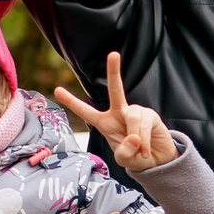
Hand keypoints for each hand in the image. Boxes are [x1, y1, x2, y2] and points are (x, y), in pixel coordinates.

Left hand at [54, 52, 179, 171]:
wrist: (156, 160)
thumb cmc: (134, 156)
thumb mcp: (123, 159)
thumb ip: (124, 151)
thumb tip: (134, 136)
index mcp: (105, 122)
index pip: (86, 112)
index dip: (72, 102)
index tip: (57, 90)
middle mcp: (120, 112)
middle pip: (115, 89)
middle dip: (114, 71)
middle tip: (113, 54)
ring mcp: (136, 112)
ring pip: (133, 119)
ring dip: (136, 139)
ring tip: (140, 151)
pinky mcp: (150, 116)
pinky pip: (144, 125)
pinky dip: (144, 141)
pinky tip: (145, 150)